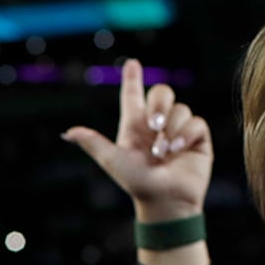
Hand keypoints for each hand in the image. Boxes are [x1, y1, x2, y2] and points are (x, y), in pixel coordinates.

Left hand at [62, 58, 210, 222]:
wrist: (164, 201)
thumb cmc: (136, 183)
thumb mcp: (113, 160)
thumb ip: (93, 142)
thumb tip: (67, 133)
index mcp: (134, 127)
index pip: (133, 96)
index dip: (132, 78)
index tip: (131, 62)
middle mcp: (157, 125)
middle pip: (162, 92)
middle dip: (158, 103)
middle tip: (153, 125)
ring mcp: (178, 130)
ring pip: (180, 108)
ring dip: (170, 129)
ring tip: (164, 152)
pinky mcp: (197, 138)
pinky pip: (196, 121)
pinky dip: (185, 133)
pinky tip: (177, 149)